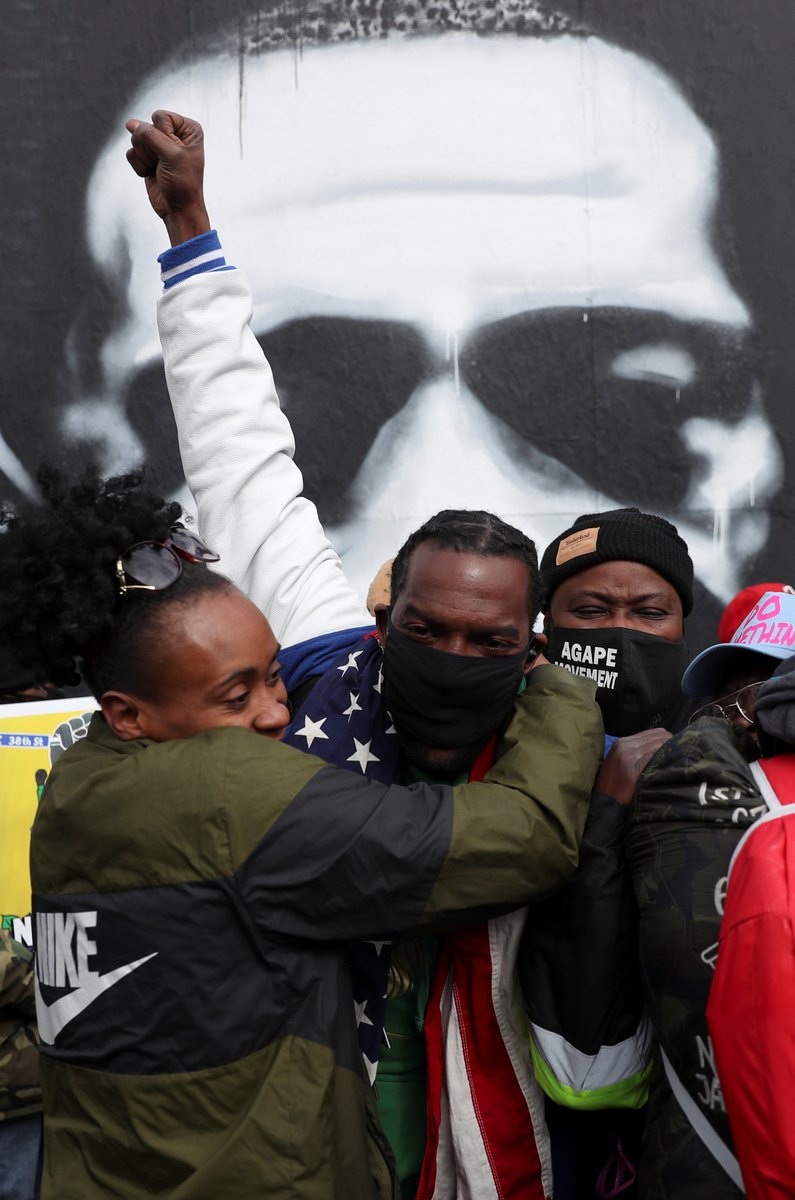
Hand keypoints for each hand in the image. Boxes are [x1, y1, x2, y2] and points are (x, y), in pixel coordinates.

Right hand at [126, 110, 210, 245]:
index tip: (174, 153)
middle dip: (151, 147)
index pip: (160, 116)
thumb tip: (130, 124)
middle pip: (146, 126)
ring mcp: (159, 146)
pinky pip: (132, 153)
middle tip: (165, 164)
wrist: (178, 210)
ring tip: (160, 169)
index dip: (162, 135)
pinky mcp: (147, 157)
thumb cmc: (183, 183)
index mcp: (188, 129)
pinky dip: (139, 166)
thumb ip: (150, 135)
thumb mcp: (171, 155)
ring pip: (136, 139)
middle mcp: (173, 134)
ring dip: (145, 158)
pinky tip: (152, 174)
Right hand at [595, 727, 671, 805]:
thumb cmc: (614, 787)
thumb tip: (661, 750)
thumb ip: (637, 754)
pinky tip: (670, 768)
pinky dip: (665, 758)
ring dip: (671, 751)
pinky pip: (656, 754)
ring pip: (660, 742)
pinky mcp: (632, 766)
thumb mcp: (621, 764)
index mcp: (622, 742)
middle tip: (679, 758)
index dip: (668, 741)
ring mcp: (629, 754)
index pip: (655, 732)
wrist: (604, 804)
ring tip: (677, 763)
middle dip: (672, 744)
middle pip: (660, 735)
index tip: (675, 752)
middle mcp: (625, 744)